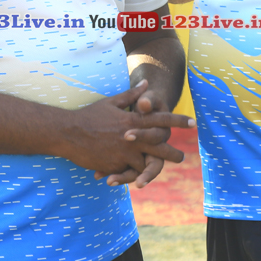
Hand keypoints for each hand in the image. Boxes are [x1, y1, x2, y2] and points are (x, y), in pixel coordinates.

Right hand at [61, 80, 193, 178]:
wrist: (67, 133)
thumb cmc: (90, 116)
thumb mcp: (111, 102)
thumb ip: (132, 95)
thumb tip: (146, 83)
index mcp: (132, 120)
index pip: (160, 120)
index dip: (178, 121)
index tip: (193, 122)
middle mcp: (131, 138)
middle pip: (159, 147)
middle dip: (172, 153)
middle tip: (182, 157)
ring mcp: (123, 153)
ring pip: (146, 163)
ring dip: (153, 167)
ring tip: (158, 171)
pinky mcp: (114, 166)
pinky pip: (128, 173)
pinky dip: (133, 175)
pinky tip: (139, 177)